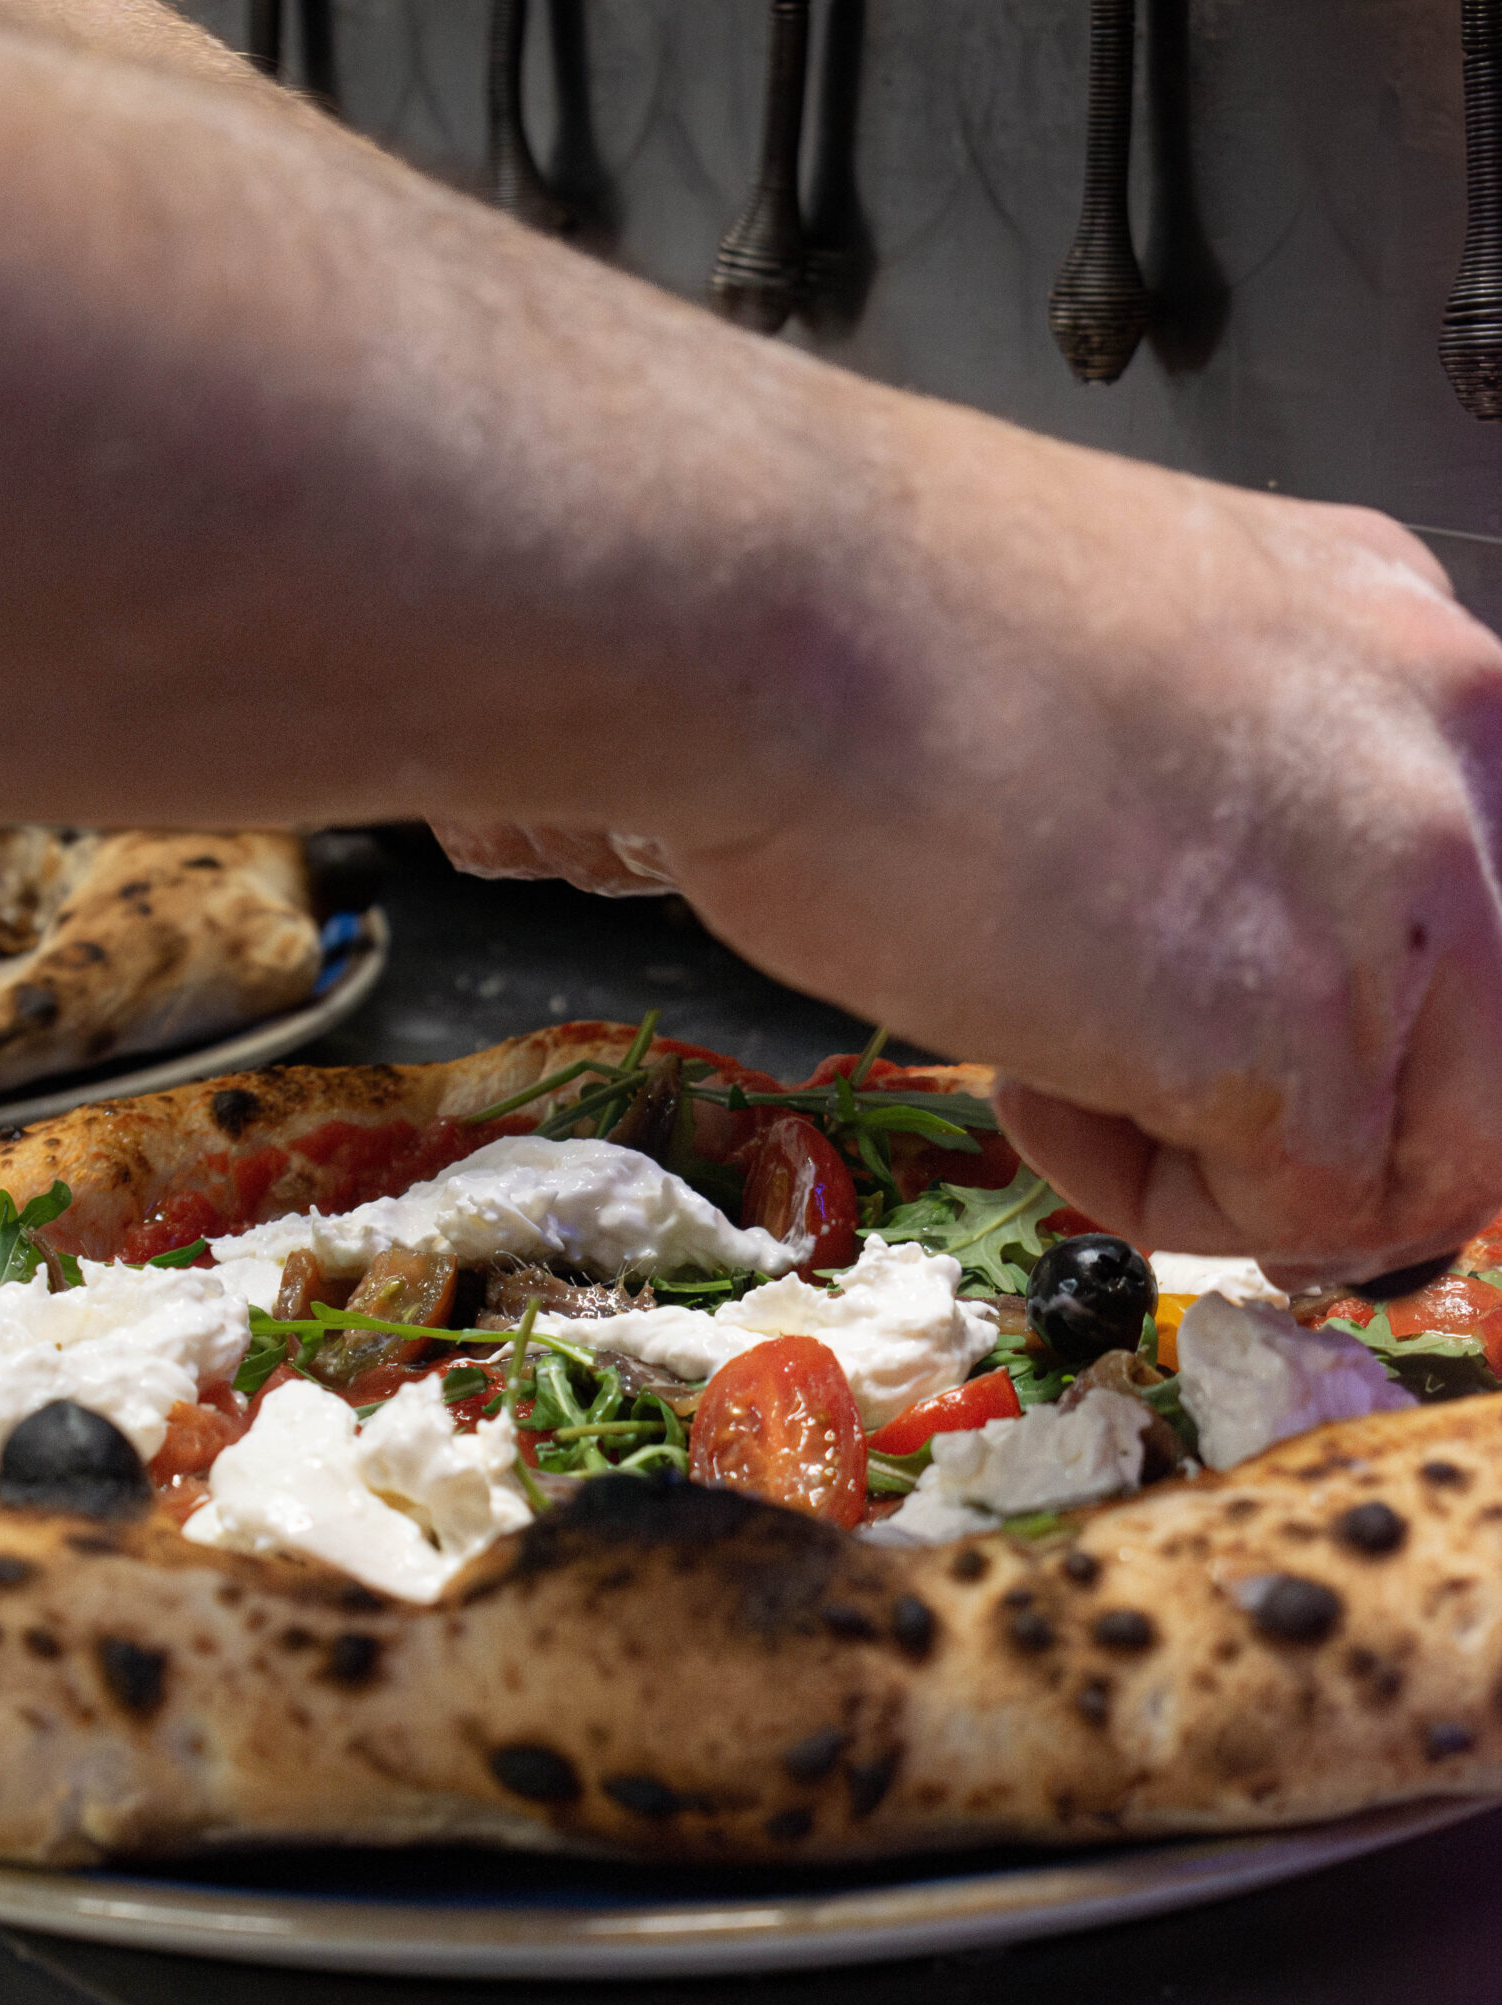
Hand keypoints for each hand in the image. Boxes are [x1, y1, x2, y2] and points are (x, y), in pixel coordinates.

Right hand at [613, 423, 1501, 1289]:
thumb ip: (1232, 797)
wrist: (767, 600)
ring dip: (1236, 1170)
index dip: (1373, 1040)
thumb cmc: (871, 617)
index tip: (1271, 1087)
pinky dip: (1154, 1202)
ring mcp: (1399, 890)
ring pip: (1413, 1159)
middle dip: (1337, 1137)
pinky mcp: (1293, 1026)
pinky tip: (1030, 1080)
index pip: (1479, 913)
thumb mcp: (1137, 667)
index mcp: (1404, 653)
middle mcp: (1448, 755)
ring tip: (1068, 1077)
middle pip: (1486, 1064)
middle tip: (1203, 1151)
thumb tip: (1206, 946)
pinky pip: (1287, 1212)